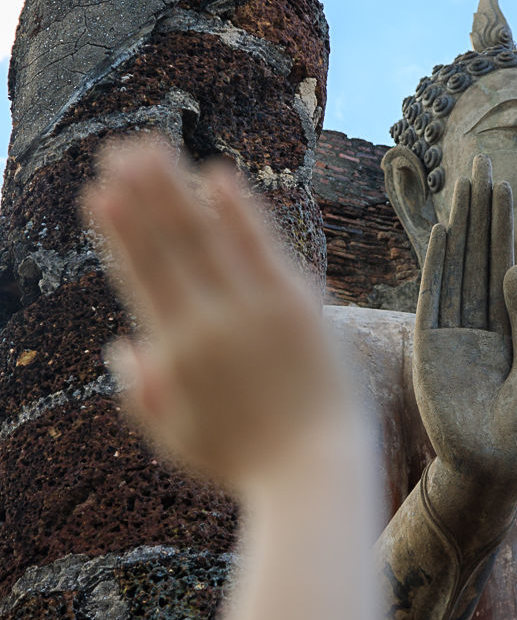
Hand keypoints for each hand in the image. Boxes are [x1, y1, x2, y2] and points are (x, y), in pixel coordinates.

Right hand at [82, 139, 350, 488]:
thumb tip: (120, 346)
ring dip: (177, 189)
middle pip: (170, 245)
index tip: (98, 194)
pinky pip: (262, 247)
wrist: (315, 471)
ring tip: (151, 148)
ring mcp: (257, 309)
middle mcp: (212, 322)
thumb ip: (142, 391)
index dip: (119, 233)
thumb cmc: (244, 461)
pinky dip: (239, 212)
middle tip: (116, 152)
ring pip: (208, 236)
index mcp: (176, 354)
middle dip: (141, 195)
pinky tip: (218, 178)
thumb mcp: (176, 438)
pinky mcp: (297, 305)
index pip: (141, 277)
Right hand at [413, 154, 516, 525]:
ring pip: (457, 266)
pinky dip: (437, 266)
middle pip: (476, 253)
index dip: (502, 223)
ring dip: (460, 225)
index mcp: (506, 326)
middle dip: (479, 210)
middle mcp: (477, 322)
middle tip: (478, 162)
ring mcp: (452, 332)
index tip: (501, 183)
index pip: (502, 261)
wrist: (495, 470)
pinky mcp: (431, 349)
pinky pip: (434, 299)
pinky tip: (443, 233)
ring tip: (461, 184)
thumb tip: (516, 265)